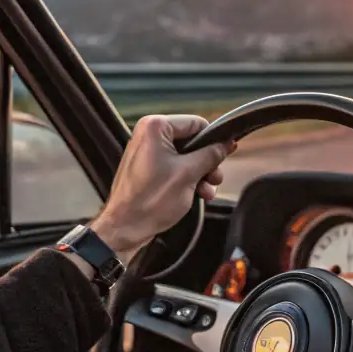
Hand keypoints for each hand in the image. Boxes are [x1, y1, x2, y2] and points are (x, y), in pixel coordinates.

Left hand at [90, 114, 233, 264]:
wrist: (126, 227)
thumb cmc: (152, 200)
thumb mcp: (189, 174)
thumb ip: (211, 155)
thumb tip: (226, 144)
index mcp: (155, 127)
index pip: (196, 124)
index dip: (213, 141)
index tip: (224, 157)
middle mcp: (148, 134)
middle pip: (192, 141)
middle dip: (207, 162)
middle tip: (215, 179)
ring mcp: (147, 152)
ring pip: (185, 156)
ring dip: (200, 173)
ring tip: (207, 192)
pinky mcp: (147, 168)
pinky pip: (174, 166)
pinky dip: (187, 178)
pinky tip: (198, 194)